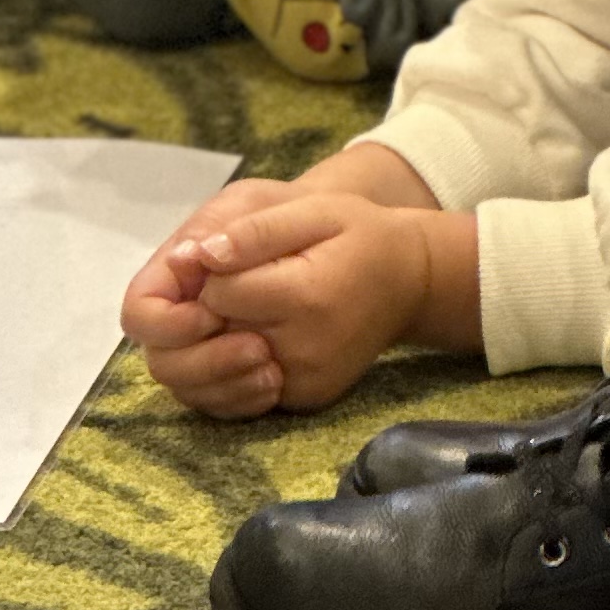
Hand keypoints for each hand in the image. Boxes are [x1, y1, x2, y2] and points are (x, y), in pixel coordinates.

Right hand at [122, 174, 318, 415]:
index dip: (167, 323)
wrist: (333, 240)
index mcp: (174, 274)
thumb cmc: (289, 213)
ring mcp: (205, 351)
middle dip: (205, 362)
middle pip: (162, 363)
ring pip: (191, 391)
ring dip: (226, 386)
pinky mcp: (235, 376)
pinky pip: (223, 404)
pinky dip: (243, 401)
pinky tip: (276, 383)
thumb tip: (192, 258)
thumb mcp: (262, 205)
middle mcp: (181, 318)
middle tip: (258, 346)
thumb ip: (232, 230)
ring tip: (273, 367)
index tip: (211, 313)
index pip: (140, 312)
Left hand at [146, 192, 437, 418]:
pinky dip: (241, 364)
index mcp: (304, 297)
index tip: (236, 256)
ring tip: (251, 306)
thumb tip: (200, 254)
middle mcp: (305, 350)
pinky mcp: (307, 399)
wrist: (409, 281)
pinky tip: (263, 333)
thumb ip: (256, 231)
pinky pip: (247, 388)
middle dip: (216, 307)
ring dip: (223, 339)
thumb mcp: (313, 210)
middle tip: (246, 280)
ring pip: (225, 369)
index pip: (218, 294)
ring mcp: (307, 381)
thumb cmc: (358, 234)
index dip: (215, 272)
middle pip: (218, 333)